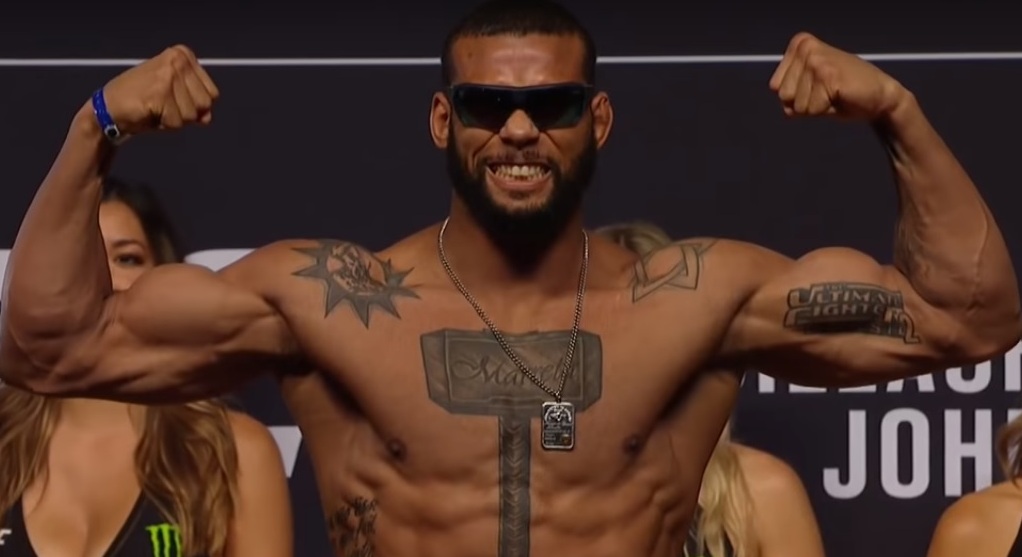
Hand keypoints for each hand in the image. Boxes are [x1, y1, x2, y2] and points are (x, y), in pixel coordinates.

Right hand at [97, 45, 219, 134]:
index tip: (171, 98)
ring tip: (154, 108)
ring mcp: (168, 75)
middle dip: (186, 113)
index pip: (213, 94)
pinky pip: (176, 123)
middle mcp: (177, 60)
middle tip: (162, 105)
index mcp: (183, 55)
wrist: (108, 108)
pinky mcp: (159, 93)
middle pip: (205, 104)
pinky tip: (148, 112)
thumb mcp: (175, 97)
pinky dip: (163, 125)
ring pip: (192, 115)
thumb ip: (195, 103)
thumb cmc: (143, 101)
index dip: (194, 105)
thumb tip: (208, 117)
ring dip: (174, 119)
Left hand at [769, 33, 906, 120]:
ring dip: (816, 107)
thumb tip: (784, 105)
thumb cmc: (843, 94)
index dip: (796, 97)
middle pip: (784, 95)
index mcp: (799, 45)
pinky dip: (825, 110)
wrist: (880, 96)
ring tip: (834, 94)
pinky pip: (812, 109)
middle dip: (804, 103)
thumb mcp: (808, 87)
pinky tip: (840, 97)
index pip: (775, 86)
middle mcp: (806, 48)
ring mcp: (816, 60)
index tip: (818, 87)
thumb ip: (790, 89)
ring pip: (797, 105)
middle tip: (827, 92)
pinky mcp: (827, 75)